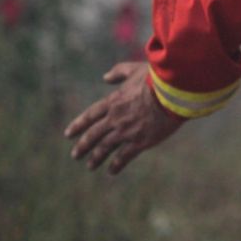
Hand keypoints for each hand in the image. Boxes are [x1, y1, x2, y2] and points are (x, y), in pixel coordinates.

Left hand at [63, 60, 183, 174]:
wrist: (172, 93)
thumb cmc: (155, 79)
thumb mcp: (134, 69)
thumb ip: (118, 72)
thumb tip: (106, 77)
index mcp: (113, 102)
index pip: (90, 116)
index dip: (78, 126)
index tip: (68, 134)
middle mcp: (115, 118)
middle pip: (93, 135)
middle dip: (82, 146)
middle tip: (75, 155)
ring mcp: (126, 131)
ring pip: (105, 148)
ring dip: (96, 158)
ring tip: (90, 166)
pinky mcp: (140, 142)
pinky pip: (123, 156)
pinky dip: (116, 165)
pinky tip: (111, 171)